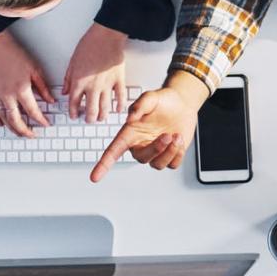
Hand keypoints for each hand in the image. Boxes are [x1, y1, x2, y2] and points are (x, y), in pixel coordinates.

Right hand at [0, 31, 54, 136]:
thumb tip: (51, 101)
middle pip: (16, 119)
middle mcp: (7, 95)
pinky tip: (0, 123)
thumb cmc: (15, 54)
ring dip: (11, 127)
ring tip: (19, 133)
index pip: (33, 111)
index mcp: (21, 90)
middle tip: (32, 135)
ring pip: (3, 117)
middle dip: (25, 130)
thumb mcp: (35, 69)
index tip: (46, 124)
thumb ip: (43, 87)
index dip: (41, 120)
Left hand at [62, 23, 127, 121]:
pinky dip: (119, 105)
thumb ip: (68, 79)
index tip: (74, 115)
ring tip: (101, 118)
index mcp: (79, 82)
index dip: (73, 112)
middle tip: (89, 120)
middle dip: (89, 118)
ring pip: (105, 107)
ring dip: (102, 115)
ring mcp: (107, 85)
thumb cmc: (89, 46)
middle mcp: (92, 86)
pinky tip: (117, 110)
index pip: (74, 103)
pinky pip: (120, 97)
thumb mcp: (72, 62)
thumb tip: (64, 91)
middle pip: (91, 109)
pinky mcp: (119, 80)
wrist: (106, 37)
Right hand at [90, 71, 207, 181]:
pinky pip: (172, 165)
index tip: (94, 177)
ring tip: (175, 136)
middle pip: (142, 159)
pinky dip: (178, 154)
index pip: (113, 151)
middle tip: (166, 135)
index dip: (103, 165)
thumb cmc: (163, 101)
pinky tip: (179, 140)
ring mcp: (155, 152)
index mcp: (130, 133)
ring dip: (169, 151)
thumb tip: (130, 118)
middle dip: (156, 149)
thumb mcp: (151, 97)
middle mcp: (140, 145)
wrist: (182, 104)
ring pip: (157, 164)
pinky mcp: (169, 156)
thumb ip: (140, 105)